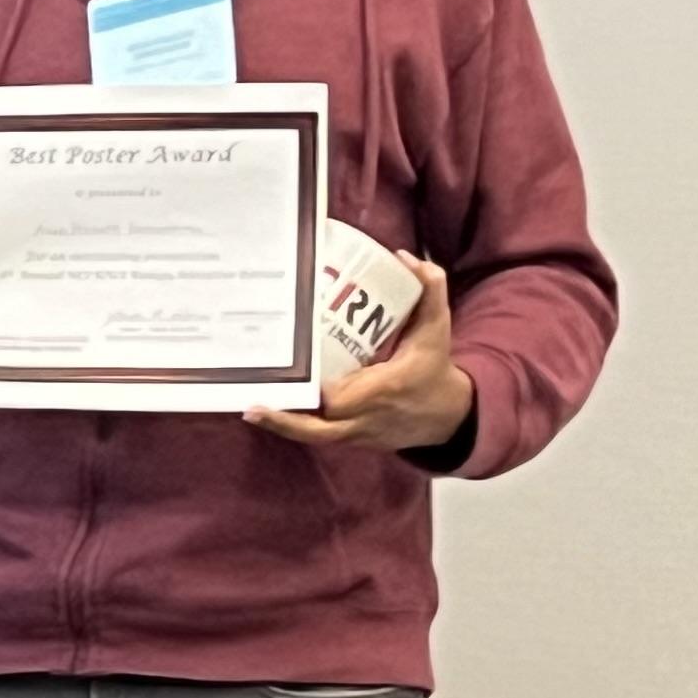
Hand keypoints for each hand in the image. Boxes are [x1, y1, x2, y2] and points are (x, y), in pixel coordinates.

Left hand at [248, 258, 472, 451]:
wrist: (447, 416)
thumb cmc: (435, 367)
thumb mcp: (436, 329)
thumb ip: (429, 291)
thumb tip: (405, 258)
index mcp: (386, 388)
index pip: (347, 396)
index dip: (324, 391)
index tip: (301, 375)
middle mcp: (368, 416)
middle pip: (321, 425)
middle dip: (288, 415)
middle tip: (252, 400)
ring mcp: (358, 432)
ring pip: (314, 436)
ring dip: (282, 425)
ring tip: (250, 409)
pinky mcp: (352, 439)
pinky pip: (317, 437)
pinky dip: (292, 427)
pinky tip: (263, 413)